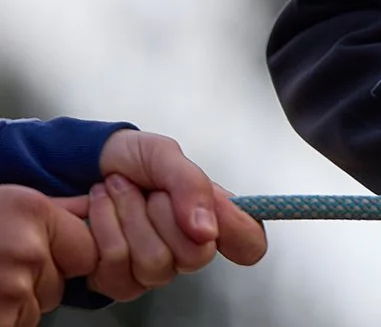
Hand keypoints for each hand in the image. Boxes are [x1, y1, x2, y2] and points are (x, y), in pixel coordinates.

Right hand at [0, 184, 96, 326]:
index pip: (87, 252)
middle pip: (59, 286)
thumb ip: (57, 208)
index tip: (43, 255)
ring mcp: (10, 286)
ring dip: (16, 304)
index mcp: (35, 214)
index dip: (66, 260)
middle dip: (36, 284)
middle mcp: (27, 249)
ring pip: (36, 310)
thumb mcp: (10, 201)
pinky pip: (19, 323)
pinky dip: (6, 317)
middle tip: (0, 267)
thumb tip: (95, 203)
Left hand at [85, 130, 266, 300]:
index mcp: (211, 216)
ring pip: (156, 264)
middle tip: (149, 189)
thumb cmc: (128, 160)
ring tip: (117, 191)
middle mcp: (187, 248)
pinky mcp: (117, 281)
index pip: (249, 244)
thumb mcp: (163, 155)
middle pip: (197, 256)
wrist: (75, 167)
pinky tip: (99, 210)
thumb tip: (208, 230)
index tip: (215, 222)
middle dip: (164, 213)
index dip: (241, 238)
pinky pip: (118, 269)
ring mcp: (153, 269)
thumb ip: (191, 185)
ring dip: (129, 216)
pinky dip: (105, 229)